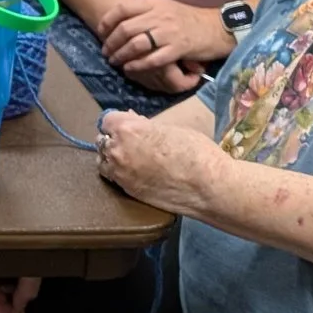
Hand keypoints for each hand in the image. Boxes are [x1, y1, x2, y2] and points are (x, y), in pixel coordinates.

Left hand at [95, 0, 230, 82]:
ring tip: (114, 61)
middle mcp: (160, 15)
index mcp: (155, 3)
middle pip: (126, 28)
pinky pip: (153, 58)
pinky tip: (130, 68)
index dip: (108, 20)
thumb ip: (147, 11)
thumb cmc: (190, 20)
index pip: (123, 8)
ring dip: (121, 55)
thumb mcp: (167, 7)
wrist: (218, 28)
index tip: (101, 31)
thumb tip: (123, 19)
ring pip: (136, 44)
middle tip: (105, 52)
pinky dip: (138, 65)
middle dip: (111, 42)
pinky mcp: (179, 48)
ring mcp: (169, 32)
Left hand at [95, 111, 218, 215]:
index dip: (118, 122)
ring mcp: (120, 174)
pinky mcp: (127, 191)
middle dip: (114, 139)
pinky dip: (119, 174)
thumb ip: (145, 126)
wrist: (209, 186)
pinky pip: (114, 178)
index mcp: (128, 130)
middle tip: (131, 142)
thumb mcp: (170, 129)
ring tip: (131, 159)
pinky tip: (134, 173)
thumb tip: (134, 123)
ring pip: (104, 161)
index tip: (128, 125)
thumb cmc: (196, 152)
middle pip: (103, 141)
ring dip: (112, 158)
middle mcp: (118, 151)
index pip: (107, 120)